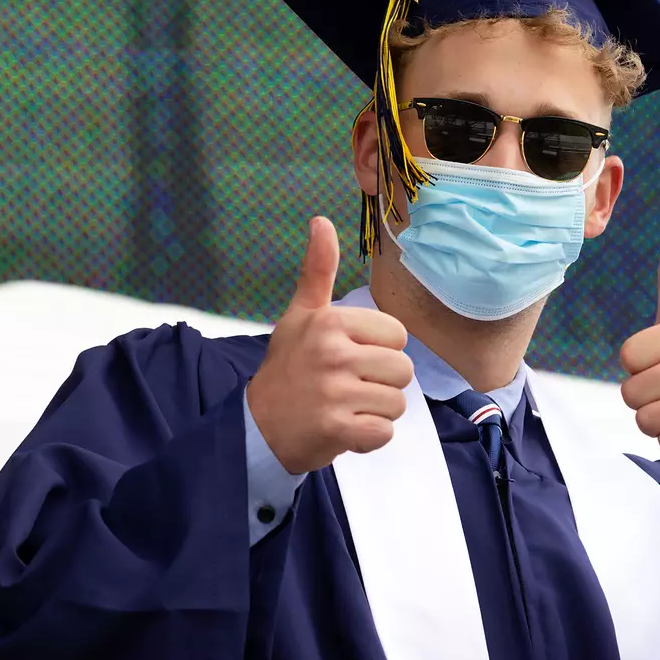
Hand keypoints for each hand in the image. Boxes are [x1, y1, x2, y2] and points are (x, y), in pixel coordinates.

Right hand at [247, 217, 413, 473]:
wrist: (257, 425)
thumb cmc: (287, 367)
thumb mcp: (300, 314)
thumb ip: (318, 270)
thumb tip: (321, 220)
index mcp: (331, 322)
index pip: (398, 336)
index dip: (380, 350)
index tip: (349, 358)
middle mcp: (333, 354)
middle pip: (403, 370)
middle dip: (382, 384)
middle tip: (348, 387)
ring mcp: (334, 393)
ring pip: (397, 404)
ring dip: (376, 412)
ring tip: (346, 407)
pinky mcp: (337, 429)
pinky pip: (384, 433)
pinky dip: (369, 438)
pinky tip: (345, 430)